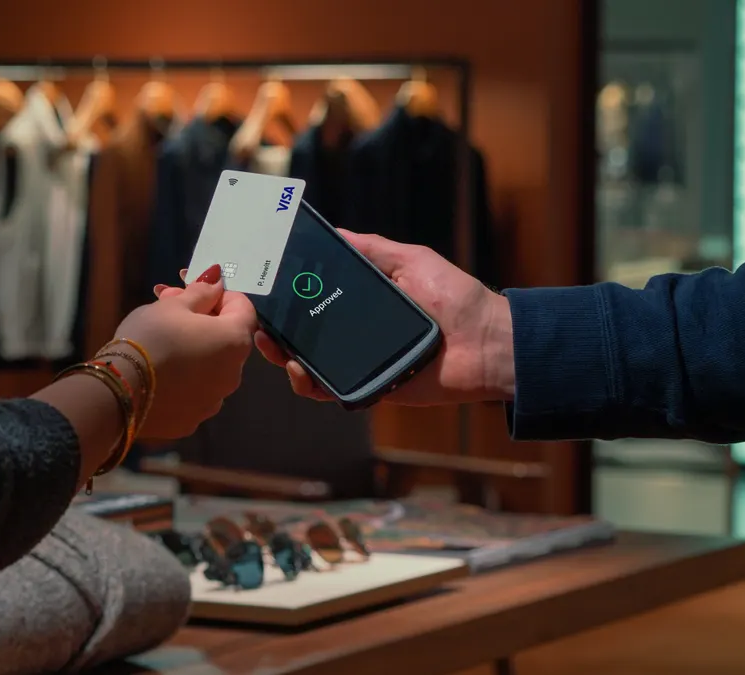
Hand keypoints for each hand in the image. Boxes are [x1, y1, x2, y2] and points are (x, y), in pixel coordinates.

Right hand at [115, 264, 256, 438]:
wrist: (117, 392)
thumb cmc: (150, 338)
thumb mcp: (172, 306)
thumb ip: (201, 292)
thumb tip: (216, 281)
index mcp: (234, 341)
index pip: (244, 309)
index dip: (222, 295)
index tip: (197, 291)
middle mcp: (233, 374)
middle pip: (227, 339)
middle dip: (204, 321)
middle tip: (171, 309)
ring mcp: (213, 401)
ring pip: (211, 368)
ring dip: (195, 351)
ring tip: (161, 341)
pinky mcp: (192, 420)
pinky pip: (194, 392)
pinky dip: (183, 379)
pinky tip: (158, 372)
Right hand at [253, 230, 514, 406]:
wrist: (487, 343)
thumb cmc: (456, 298)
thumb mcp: (412, 261)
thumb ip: (373, 249)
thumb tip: (335, 232)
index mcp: (360, 303)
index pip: (312, 298)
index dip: (283, 295)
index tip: (259, 284)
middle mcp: (353, 333)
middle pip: (300, 332)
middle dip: (271, 326)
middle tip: (256, 318)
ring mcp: (357, 362)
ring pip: (304, 363)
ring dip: (281, 354)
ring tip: (273, 343)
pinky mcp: (366, 388)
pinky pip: (328, 390)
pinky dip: (308, 383)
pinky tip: (300, 369)